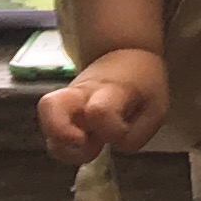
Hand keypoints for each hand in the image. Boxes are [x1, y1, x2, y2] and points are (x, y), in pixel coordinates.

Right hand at [36, 46, 168, 162]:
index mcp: (111, 90)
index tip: (123, 131)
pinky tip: (83, 144)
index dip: (110, 130)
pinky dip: (61, 146)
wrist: (126, 53)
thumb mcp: (156, 108)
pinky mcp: (60, 109)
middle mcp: (81, 93)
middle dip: (60, 133)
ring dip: (60, 146)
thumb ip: (136, 136)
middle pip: (51, 105)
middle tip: (82, 142)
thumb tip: (112, 146)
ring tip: (86, 147)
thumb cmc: (143, 82)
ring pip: (44, 119)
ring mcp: (66, 100)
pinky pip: (49, 130)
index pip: (100, 112)